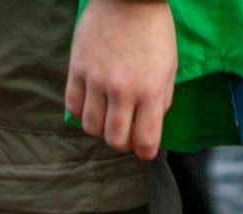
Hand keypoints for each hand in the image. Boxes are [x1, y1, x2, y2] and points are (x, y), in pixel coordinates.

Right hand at [66, 0, 178, 158]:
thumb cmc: (154, 32)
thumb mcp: (169, 68)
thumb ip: (161, 101)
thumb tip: (149, 128)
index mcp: (150, 91)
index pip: (145, 142)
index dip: (145, 151)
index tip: (143, 148)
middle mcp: (122, 90)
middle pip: (114, 140)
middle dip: (122, 143)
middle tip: (125, 132)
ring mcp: (96, 80)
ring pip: (91, 127)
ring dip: (100, 129)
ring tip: (107, 117)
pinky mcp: (77, 69)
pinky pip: (73, 106)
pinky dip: (81, 112)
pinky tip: (91, 104)